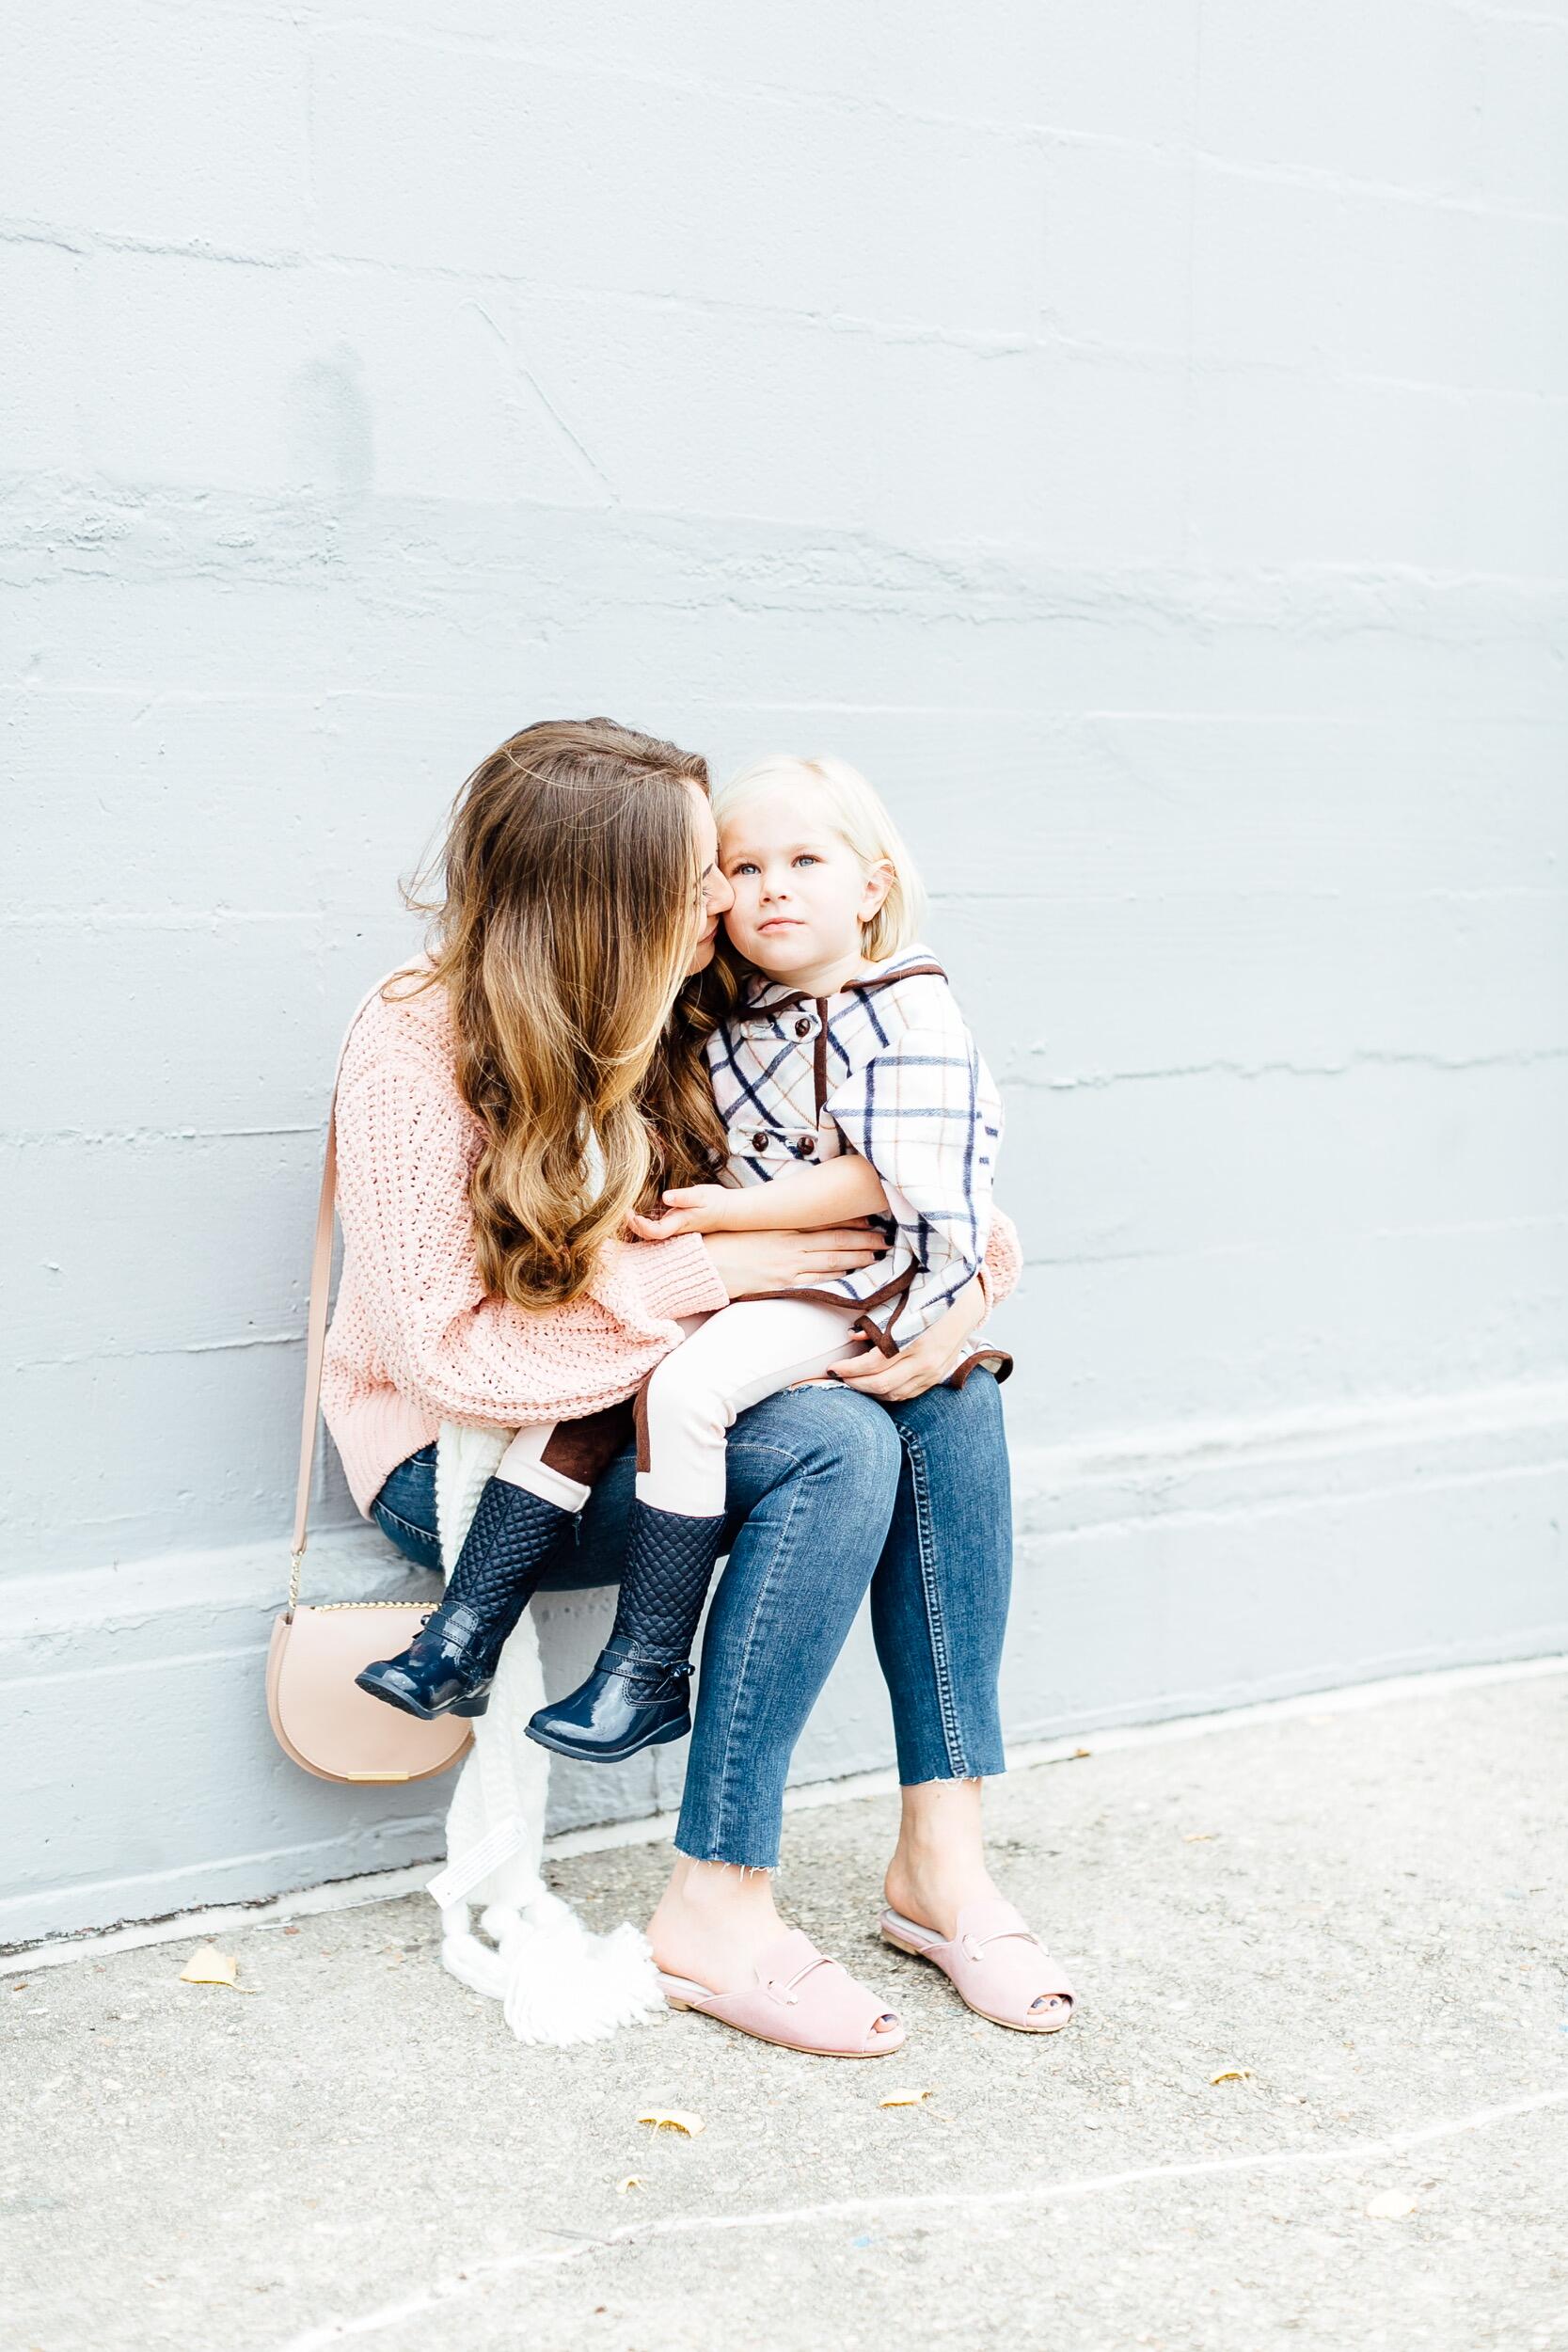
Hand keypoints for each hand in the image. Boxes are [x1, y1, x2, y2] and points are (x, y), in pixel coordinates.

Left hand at [628, 1184, 739, 1239]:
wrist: (728, 1210)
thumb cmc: (714, 1202)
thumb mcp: (701, 1194)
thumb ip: (683, 1196)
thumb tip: (665, 1197)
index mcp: (679, 1222)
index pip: (656, 1232)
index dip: (641, 1226)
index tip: (631, 1213)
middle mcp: (675, 1229)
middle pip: (648, 1236)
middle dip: (633, 1225)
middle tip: (624, 1210)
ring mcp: (674, 1228)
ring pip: (650, 1233)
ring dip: (637, 1224)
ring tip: (627, 1211)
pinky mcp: (674, 1224)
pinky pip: (655, 1228)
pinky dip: (644, 1222)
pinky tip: (638, 1212)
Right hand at [701, 1224, 887, 1299]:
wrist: (704, 1264)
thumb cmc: (722, 1242)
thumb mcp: (750, 1225)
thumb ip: (774, 1224)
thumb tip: (792, 1222)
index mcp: (783, 1226)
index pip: (824, 1222)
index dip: (849, 1221)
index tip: (868, 1219)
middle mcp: (790, 1244)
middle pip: (836, 1241)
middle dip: (863, 1240)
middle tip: (885, 1238)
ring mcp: (788, 1265)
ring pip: (832, 1261)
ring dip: (857, 1259)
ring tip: (877, 1256)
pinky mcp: (783, 1284)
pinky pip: (816, 1281)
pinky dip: (837, 1278)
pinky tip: (852, 1277)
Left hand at [827, 1274, 988, 1401]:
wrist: (967, 1303)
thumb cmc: (929, 1297)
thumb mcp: (901, 1301)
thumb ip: (877, 1320)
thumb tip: (851, 1336)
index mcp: (913, 1339)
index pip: (872, 1364)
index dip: (848, 1368)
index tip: (831, 1367)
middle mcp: (924, 1361)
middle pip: (880, 1385)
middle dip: (853, 1383)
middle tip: (837, 1376)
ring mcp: (932, 1372)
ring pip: (893, 1395)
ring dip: (869, 1392)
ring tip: (852, 1381)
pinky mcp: (937, 1377)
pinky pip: (907, 1395)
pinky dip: (887, 1394)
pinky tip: (874, 1386)